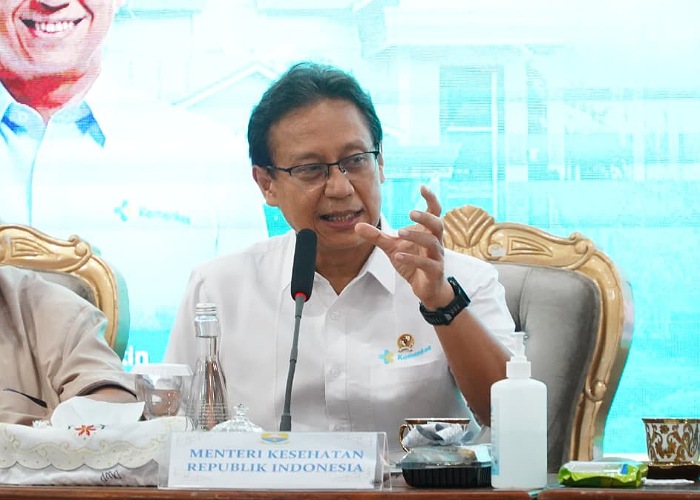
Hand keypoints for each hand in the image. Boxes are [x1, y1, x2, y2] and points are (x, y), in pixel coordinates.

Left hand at [355, 185, 452, 307]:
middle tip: (410, 213)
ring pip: (432, 243)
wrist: (426, 288)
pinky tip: (398, 256)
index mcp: (428, 232)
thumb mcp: (392, 248)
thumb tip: (357, 226)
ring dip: (416, 236)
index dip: (431, 199)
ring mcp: (436, 257)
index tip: (422, 187)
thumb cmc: (413, 264)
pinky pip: (426, 263)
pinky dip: (412, 259)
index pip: (435, 212)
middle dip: (425, 217)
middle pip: (438, 224)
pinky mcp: (434, 272)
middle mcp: (435, 242)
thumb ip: (377, 236)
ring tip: (399, 233)